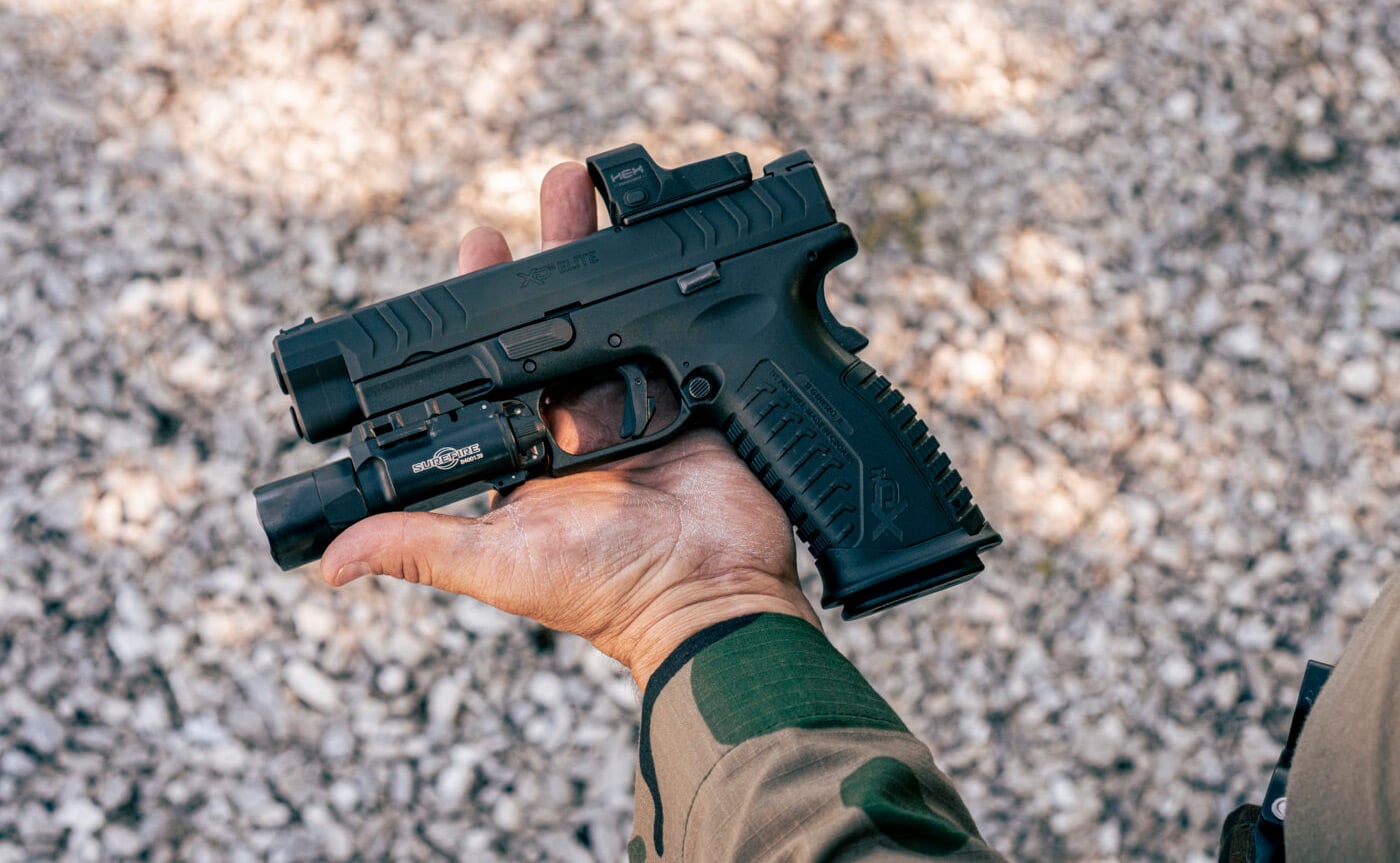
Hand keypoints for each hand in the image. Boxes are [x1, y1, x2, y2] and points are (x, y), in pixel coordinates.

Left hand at [320, 162, 818, 687]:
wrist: (712, 593)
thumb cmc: (607, 588)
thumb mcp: (504, 563)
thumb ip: (424, 547)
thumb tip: (329, 563)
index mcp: (527, 454)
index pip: (491, 366)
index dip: (478, 311)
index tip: (474, 251)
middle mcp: (577, 424)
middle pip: (551, 325)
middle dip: (536, 262)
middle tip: (521, 208)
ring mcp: (639, 404)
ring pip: (611, 311)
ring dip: (594, 251)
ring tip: (574, 182)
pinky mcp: (693, 395)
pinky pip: (676, 329)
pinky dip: (666, 283)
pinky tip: (650, 234)